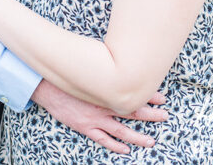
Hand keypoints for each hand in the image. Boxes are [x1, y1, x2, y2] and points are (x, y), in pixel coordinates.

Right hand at [31, 80, 167, 154]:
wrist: (47, 86)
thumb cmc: (69, 75)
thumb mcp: (90, 69)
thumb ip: (105, 70)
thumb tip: (120, 63)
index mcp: (106, 91)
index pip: (132, 94)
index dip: (148, 97)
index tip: (162, 97)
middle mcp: (104, 106)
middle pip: (132, 112)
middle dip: (151, 115)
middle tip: (165, 116)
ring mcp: (95, 119)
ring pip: (121, 131)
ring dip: (137, 137)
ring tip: (151, 141)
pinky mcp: (85, 127)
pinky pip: (103, 139)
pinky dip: (115, 146)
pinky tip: (126, 150)